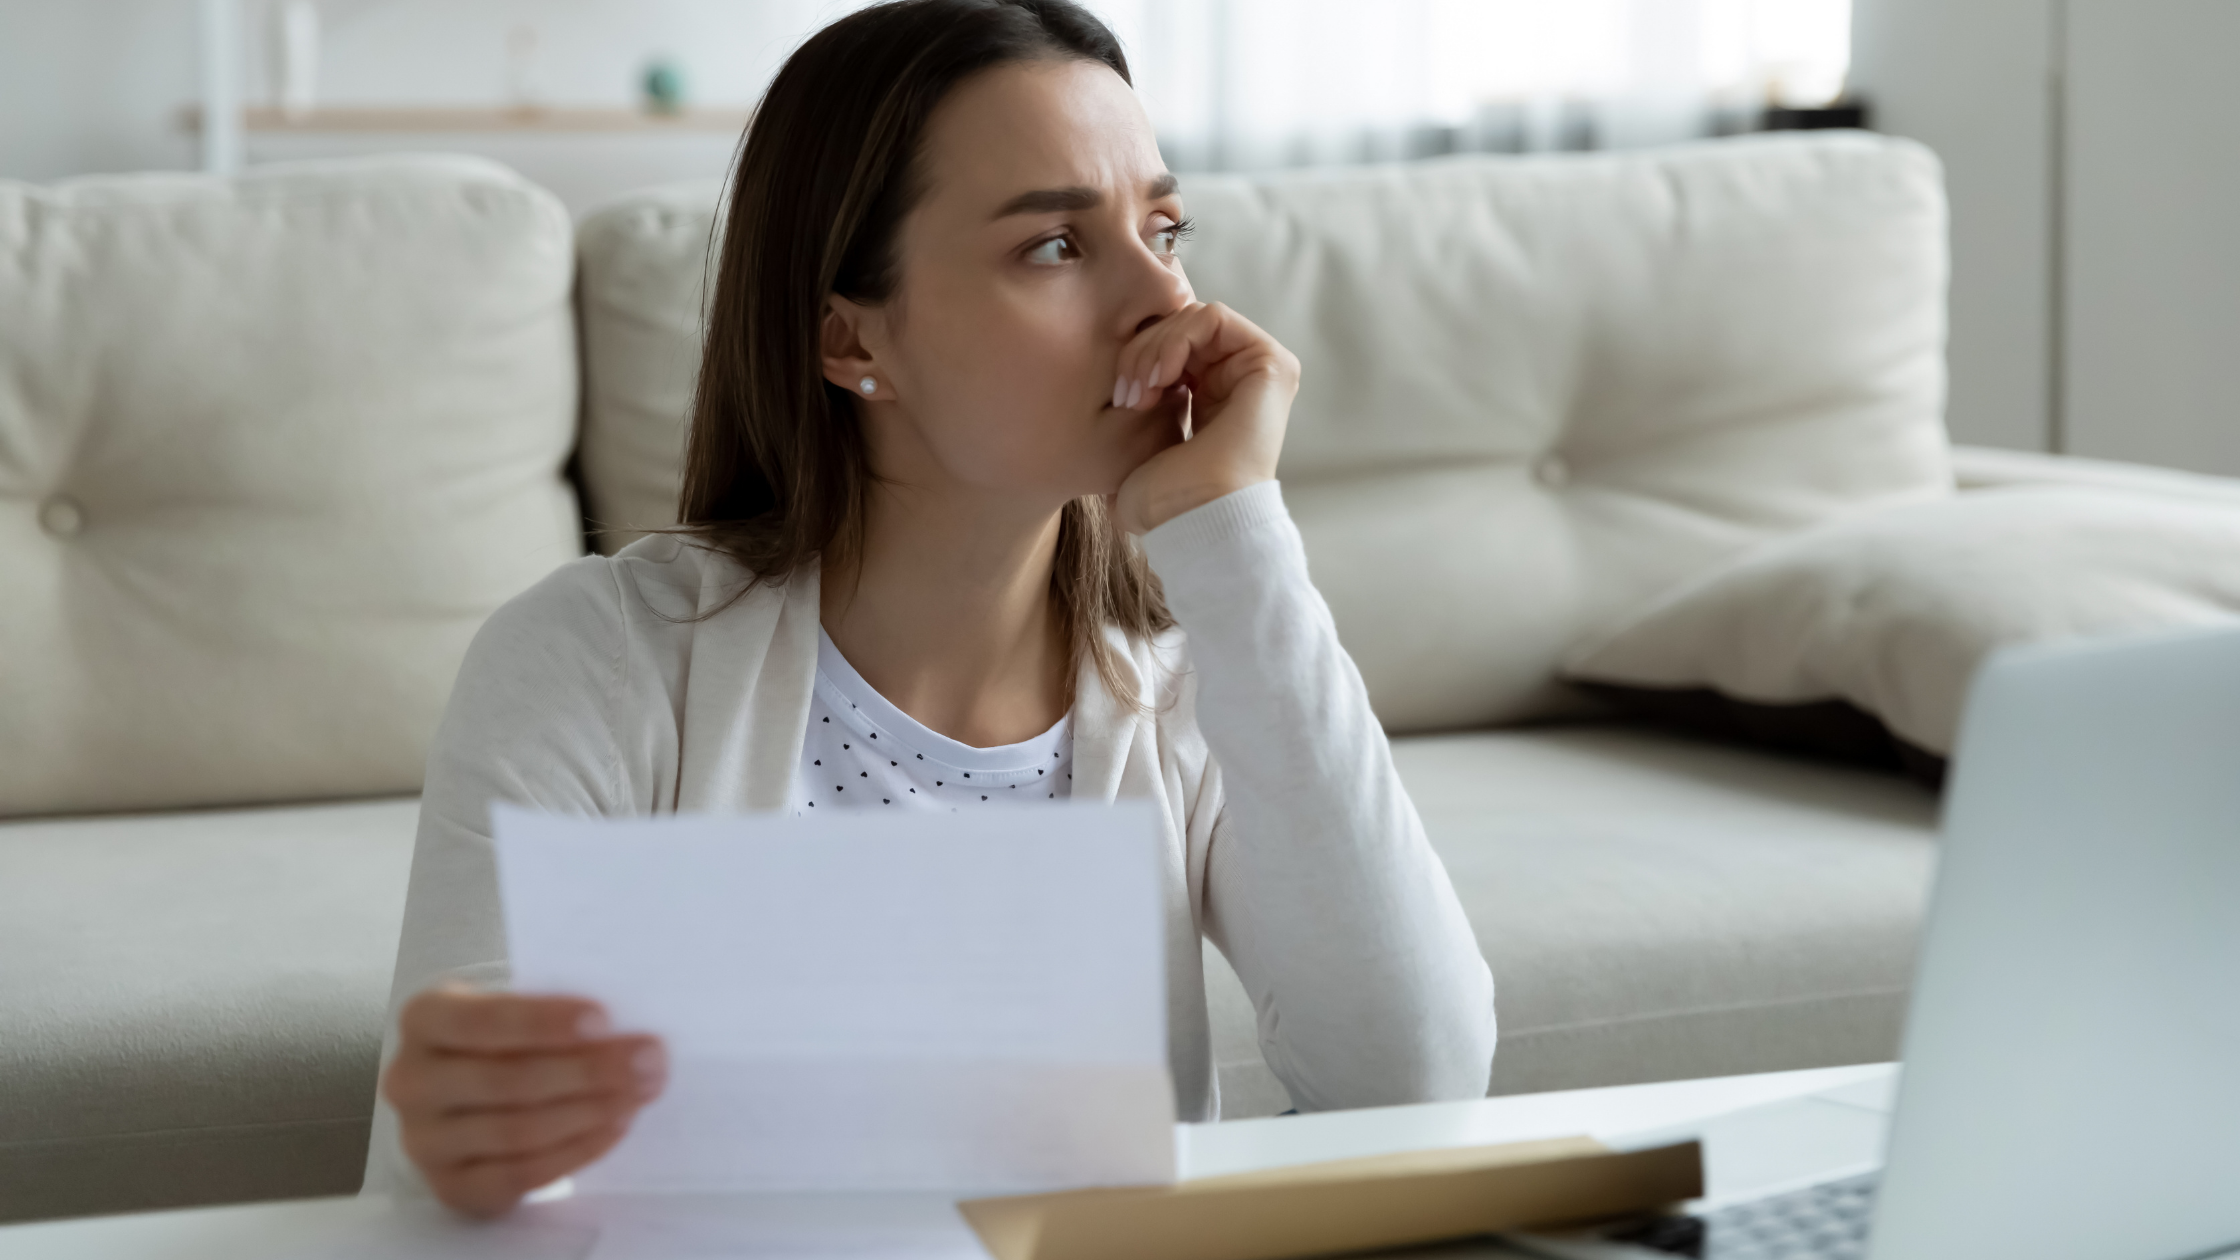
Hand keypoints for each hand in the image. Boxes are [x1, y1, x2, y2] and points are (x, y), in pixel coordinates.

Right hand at [381, 985, 665, 1217]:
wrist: (467, 1089)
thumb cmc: (504, 1036)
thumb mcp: (515, 1005)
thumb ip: (555, 1012)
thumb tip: (625, 1027)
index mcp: (424, 1018)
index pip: (482, 1020)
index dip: (544, 1022)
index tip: (605, 1020)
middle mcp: (411, 1080)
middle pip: (505, 1080)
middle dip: (587, 1071)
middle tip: (647, 1061)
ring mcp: (425, 1139)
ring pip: (516, 1130)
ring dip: (589, 1112)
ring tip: (640, 1093)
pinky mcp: (451, 1185)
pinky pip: (520, 1174)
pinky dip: (575, 1150)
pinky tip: (615, 1127)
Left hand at [1110, 301, 1299, 534]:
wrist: (1194, 519)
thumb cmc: (1163, 500)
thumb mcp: (1139, 439)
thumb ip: (1138, 398)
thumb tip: (1118, 380)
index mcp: (1211, 395)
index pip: (1168, 342)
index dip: (1137, 357)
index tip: (1119, 398)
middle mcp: (1237, 379)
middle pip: (1177, 325)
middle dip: (1141, 351)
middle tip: (1126, 394)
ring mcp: (1257, 370)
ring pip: (1190, 317)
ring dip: (1154, 348)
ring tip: (1141, 391)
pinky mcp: (1271, 362)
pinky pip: (1212, 317)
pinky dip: (1176, 338)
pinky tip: (1161, 378)